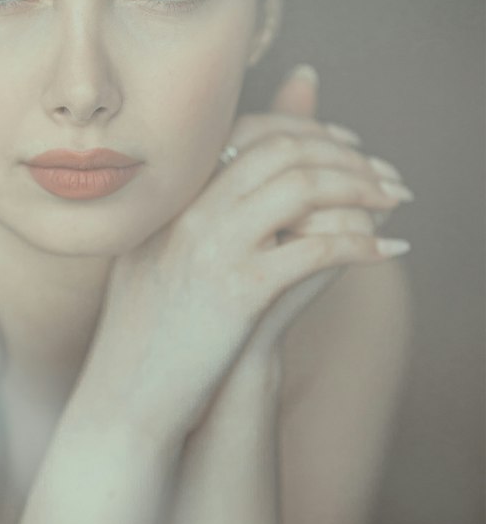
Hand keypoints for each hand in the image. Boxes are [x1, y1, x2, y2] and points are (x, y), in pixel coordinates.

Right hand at [75, 66, 411, 437]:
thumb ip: (193, 213)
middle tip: (385, 173)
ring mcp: (212, 247)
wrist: (127, 395)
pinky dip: (363, 244)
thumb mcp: (158, 258)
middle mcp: (189, 211)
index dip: (308, 129)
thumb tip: (243, 183)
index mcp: (171, 199)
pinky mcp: (240, 289)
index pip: (247, 131)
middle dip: (346, 155)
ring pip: (305, 188)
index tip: (347, 142)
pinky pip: (318, 248)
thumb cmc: (147, 333)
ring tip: (396, 199)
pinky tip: (389, 251)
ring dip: (363, 187)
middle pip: (282, 151)